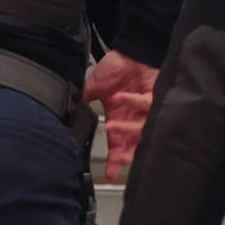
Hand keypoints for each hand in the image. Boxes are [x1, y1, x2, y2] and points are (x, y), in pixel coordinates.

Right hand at [85, 50, 158, 181]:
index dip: (115, 161)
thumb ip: (83, 102)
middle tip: (119, 160)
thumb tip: (69, 114)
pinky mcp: (155, 95)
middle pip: (134, 144)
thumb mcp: (93, 87)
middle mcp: (134, 118)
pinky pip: (145, 104)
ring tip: (112, 126)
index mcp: (119, 120)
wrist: (130, 49)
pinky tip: (122, 98)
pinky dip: (132, 101)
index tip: (110, 175)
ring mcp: (146, 108)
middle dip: (127, 155)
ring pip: (141, 129)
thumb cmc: (115, 67)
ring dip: (127, 129)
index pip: (117, 146)